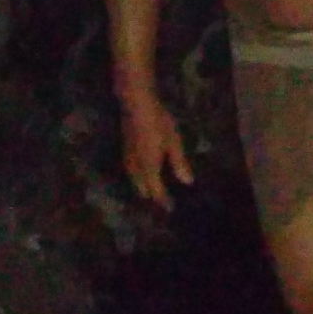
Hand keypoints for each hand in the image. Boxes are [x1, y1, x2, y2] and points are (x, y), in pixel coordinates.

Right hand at [119, 90, 192, 206]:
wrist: (136, 105)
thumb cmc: (159, 122)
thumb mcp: (173, 142)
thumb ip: (179, 163)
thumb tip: (187, 182)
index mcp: (149, 168)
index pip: (156, 190)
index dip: (163, 200)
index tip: (170, 208)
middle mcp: (136, 167)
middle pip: (141, 188)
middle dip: (151, 196)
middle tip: (161, 202)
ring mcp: (128, 158)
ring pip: (133, 180)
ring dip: (142, 188)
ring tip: (150, 192)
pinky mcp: (124, 150)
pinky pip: (130, 171)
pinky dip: (136, 178)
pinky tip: (140, 174)